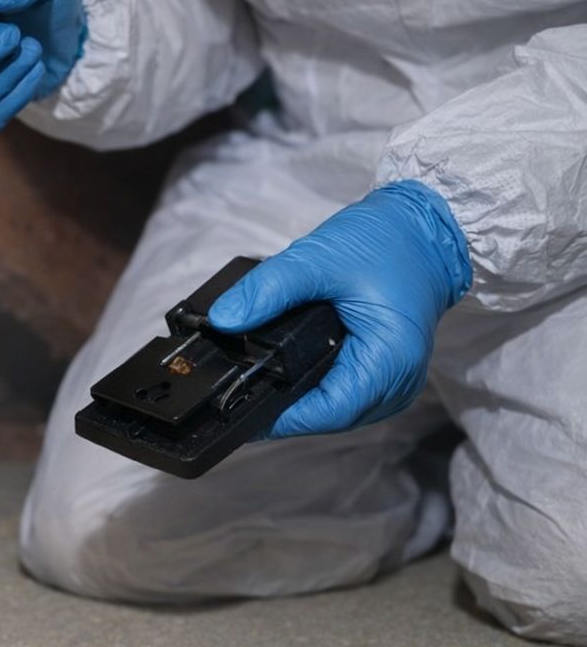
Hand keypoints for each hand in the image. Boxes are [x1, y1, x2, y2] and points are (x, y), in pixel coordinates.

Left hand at [206, 181, 471, 438]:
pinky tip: (282, 374)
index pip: (325, 411)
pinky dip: (311, 386)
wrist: (424, 230)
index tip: (233, 404)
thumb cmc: (385, 241)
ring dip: (294, 399)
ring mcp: (391, 384)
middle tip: (231, 390)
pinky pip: (340, 393)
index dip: (276, 415)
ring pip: (331, 409)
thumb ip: (267, 289)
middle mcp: (396, 385)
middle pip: (325, 416)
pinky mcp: (382, 375)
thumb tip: (222, 319)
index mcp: (390, 363)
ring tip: (251, 381)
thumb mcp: (318, 258)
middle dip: (279, 406)